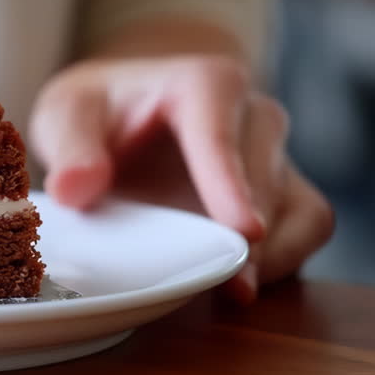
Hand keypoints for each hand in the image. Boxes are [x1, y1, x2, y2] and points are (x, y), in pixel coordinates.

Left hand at [29, 56, 334, 302]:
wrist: (123, 118)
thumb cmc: (99, 112)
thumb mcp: (66, 116)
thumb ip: (70, 147)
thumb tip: (76, 188)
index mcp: (203, 83)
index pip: (220, 134)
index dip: (231, 183)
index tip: (243, 230)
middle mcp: (253, 115)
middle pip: (265, 179)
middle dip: (246, 233)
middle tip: (220, 282)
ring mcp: (276, 156)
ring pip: (300, 208)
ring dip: (272, 255)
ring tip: (231, 291)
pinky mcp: (287, 193)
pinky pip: (308, 229)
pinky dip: (283, 262)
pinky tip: (241, 285)